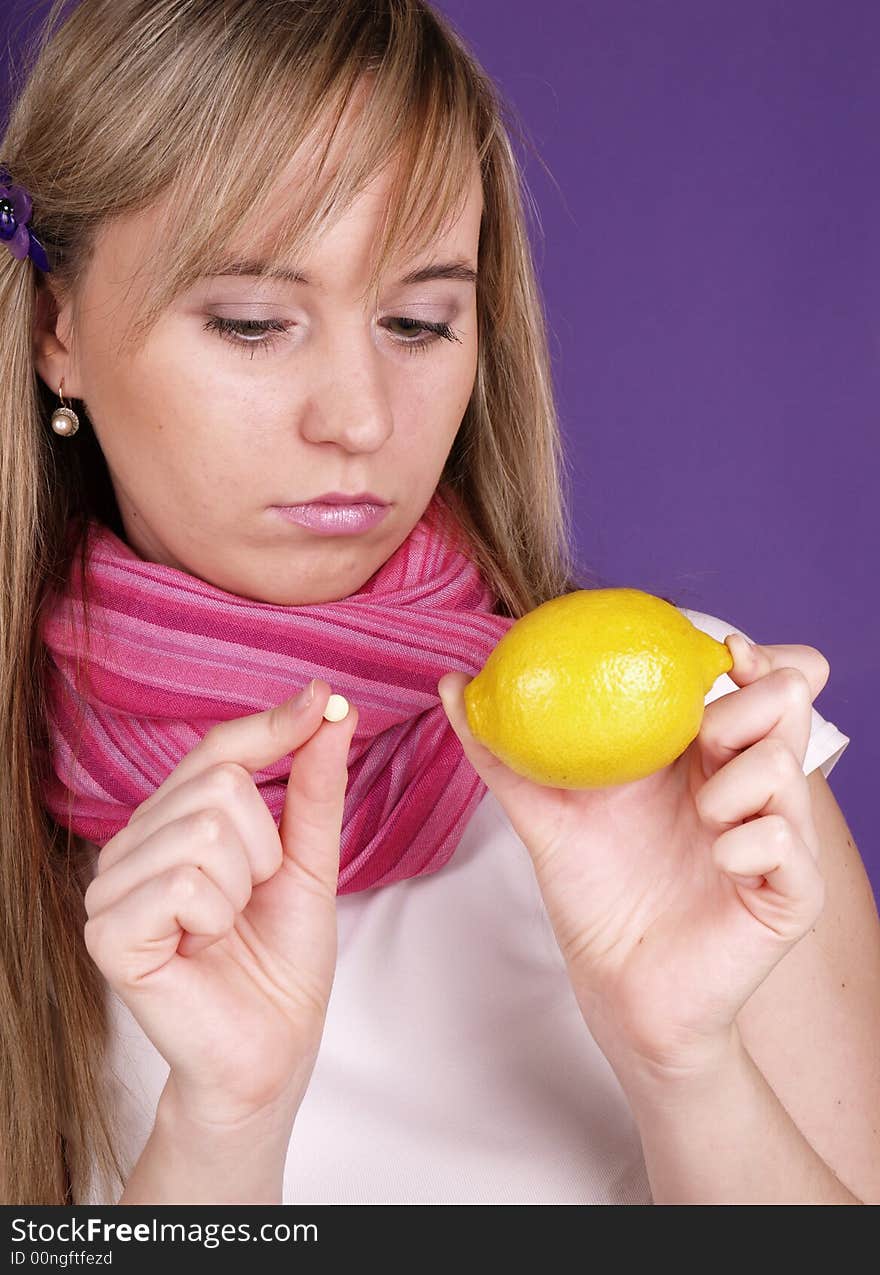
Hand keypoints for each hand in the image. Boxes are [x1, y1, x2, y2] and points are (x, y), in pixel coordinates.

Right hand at [83, 679, 357, 1127]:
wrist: (272, 1049)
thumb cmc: (283, 961)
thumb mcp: (310, 862)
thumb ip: (313, 787)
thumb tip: (330, 708)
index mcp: (175, 823)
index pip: (219, 748)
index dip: (273, 724)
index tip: (322, 697)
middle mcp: (134, 845)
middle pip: (219, 783)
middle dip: (264, 846)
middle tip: (253, 899)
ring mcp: (111, 887)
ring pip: (204, 829)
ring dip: (242, 887)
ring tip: (227, 928)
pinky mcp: (108, 932)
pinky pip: (184, 882)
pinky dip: (215, 917)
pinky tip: (201, 948)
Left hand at [438, 636, 829, 1081]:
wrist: (614, 985)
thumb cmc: (592, 893)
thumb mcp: (545, 813)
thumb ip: (502, 750)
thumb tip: (452, 683)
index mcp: (701, 755)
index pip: (753, 683)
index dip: (754, 655)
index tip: (723, 651)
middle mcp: (745, 787)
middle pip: (789, 704)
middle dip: (748, 706)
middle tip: (702, 739)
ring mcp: (774, 837)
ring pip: (786, 764)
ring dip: (735, 781)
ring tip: (698, 814)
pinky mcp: (789, 893)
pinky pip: (785, 841)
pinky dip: (747, 842)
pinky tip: (716, 862)